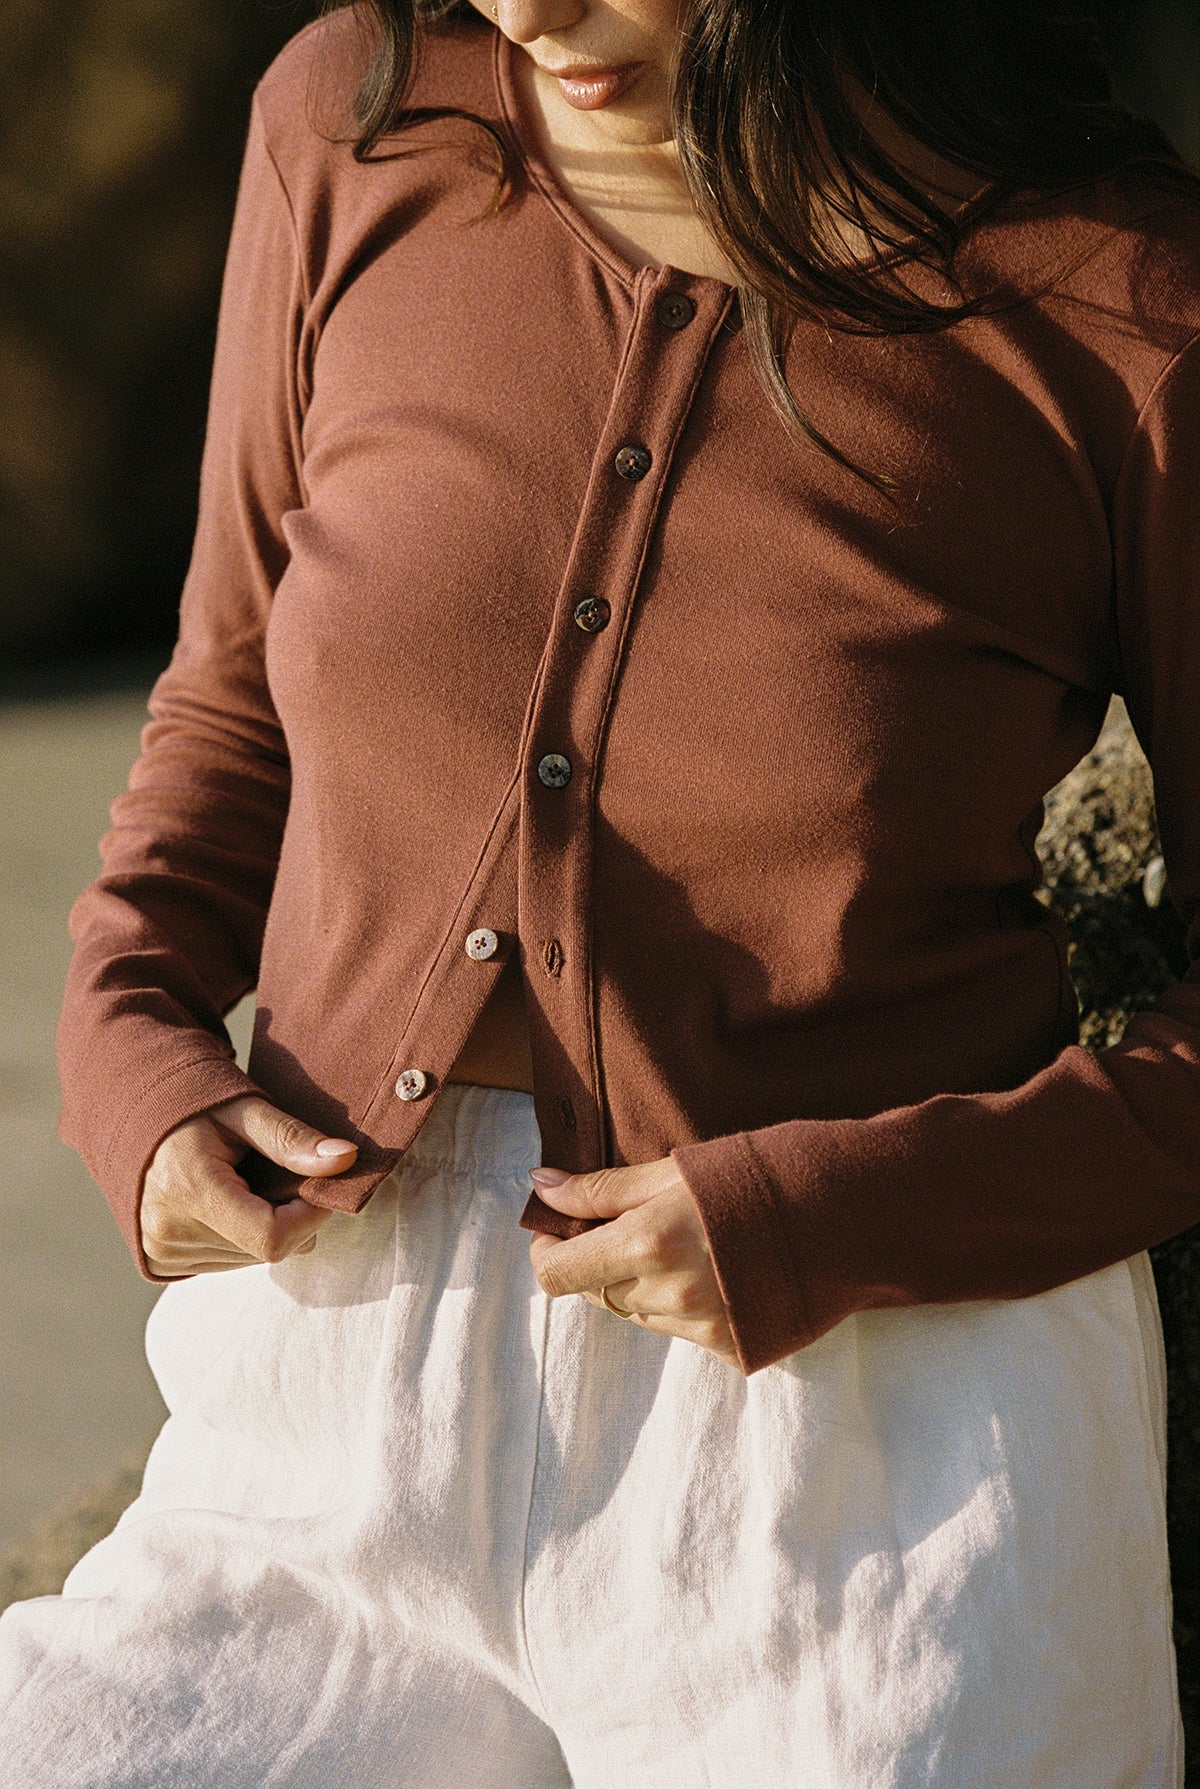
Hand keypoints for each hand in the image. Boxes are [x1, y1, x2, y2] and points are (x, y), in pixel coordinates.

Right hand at [140, 1095, 357, 1276]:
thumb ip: (293, 1138)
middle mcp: (168, 1230)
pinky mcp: (161, 1262)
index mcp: (189, 1188)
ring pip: (251, 1260)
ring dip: (267, 1229)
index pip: (272, 1236)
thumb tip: (346, 1159)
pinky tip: (229, 1203)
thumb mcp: (246, 1110)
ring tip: (246, 1185)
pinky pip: (228, 1262)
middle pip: (266, 1251)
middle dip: (291, 1218)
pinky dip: (243, 1238)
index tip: (319, 1185)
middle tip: (280, 1177)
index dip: (310, 1216)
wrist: (136, 1114)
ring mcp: (162, 1251)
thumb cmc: (195, 1105)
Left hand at [527, 1158, 740, 1369]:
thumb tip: (540, 1185)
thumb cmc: (758, 1178)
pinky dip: (681, 1305)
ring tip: (688, 1244)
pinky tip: (717, 1271)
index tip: (561, 1230)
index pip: (557, 1273)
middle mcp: (667, 1294)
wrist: (846, 1217)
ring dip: (643, 1283)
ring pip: (637, 1312)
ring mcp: (699, 1327)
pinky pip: (678, 1330)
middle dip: (602, 1261)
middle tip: (633, 1224)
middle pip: (596, 1292)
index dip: (549, 1250)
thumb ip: (602, 1189)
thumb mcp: (673, 1170)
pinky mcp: (727, 1348)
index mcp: (646, 1243)